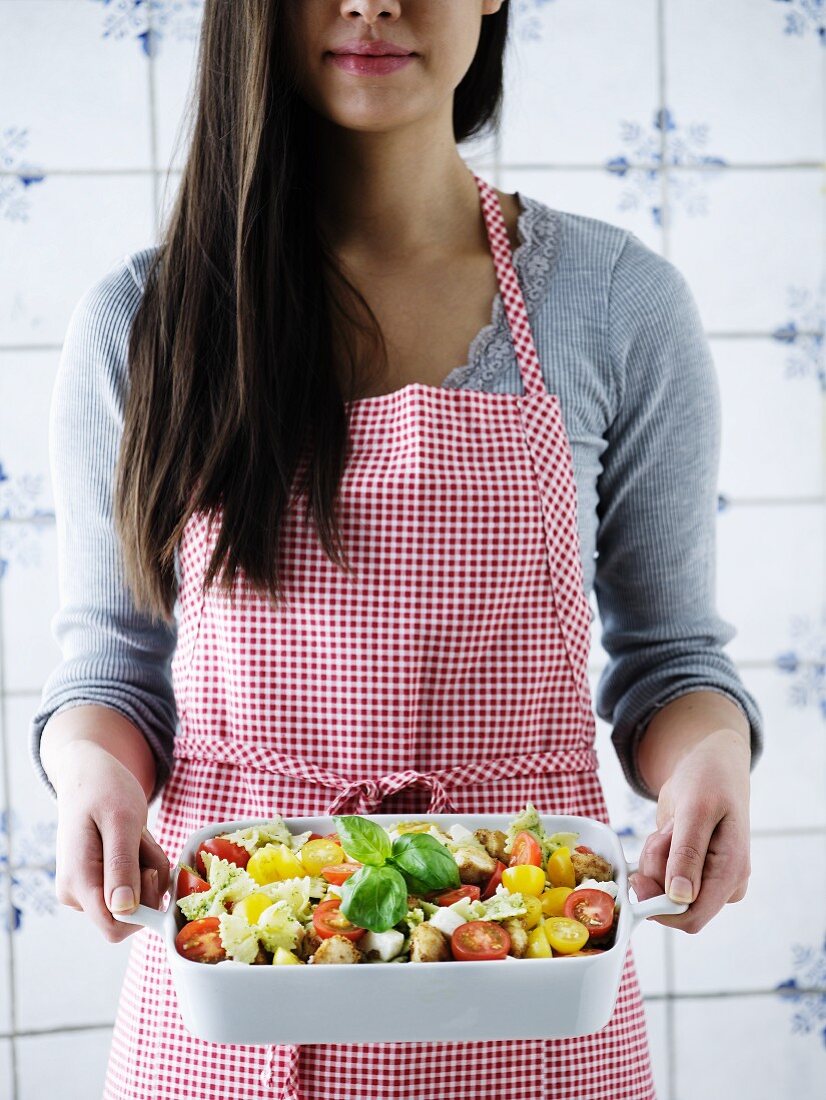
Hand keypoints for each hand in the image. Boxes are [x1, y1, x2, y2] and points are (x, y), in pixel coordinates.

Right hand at [51, 740, 171, 942]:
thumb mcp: (121, 821)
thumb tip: (124, 910)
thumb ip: (121, 865)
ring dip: (149, 867)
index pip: (115, 927)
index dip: (145, 910)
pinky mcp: (97, 882)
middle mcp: (76, 893)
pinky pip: (133, 886)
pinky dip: (144, 864)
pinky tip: (134, 840)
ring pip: (136, 898)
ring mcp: (85, 889)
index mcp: (79, 881)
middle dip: (150, 879)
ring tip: (136, 836)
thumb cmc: (105, 789)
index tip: (153, 872)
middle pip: (131, 913)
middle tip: (143, 842)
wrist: (89, 774)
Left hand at [629, 728, 750, 933]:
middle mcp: (723, 883)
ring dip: (654, 857)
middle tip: (665, 833)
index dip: (659, 906)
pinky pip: (660, 875)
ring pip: (662, 888)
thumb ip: (688, 853)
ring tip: (671, 826)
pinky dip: (655, 853)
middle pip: (671, 902)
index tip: (639, 877)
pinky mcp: (691, 870)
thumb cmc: (708, 779)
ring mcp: (707, 878)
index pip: (692, 917)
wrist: (711, 765)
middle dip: (655, 870)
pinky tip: (669, 831)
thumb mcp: (696, 809)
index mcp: (731, 872)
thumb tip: (680, 897)